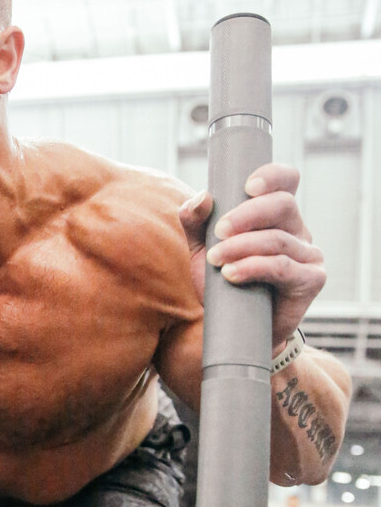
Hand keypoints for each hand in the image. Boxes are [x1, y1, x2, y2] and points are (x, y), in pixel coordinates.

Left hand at [179, 163, 324, 350]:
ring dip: (241, 247)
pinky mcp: (311, 280)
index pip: (286, 181)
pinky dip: (253, 267)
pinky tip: (231, 274)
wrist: (235, 330)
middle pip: (283, 205)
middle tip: (218, 232)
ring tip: (217, 261)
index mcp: (276, 214)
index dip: (272, 176)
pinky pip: (283, 267)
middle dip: (247, 214)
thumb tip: (202, 197)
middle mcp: (298, 230)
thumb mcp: (203, 249)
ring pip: (277, 239)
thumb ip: (196, 221)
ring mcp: (309, 254)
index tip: (247, 186)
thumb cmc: (223, 285)